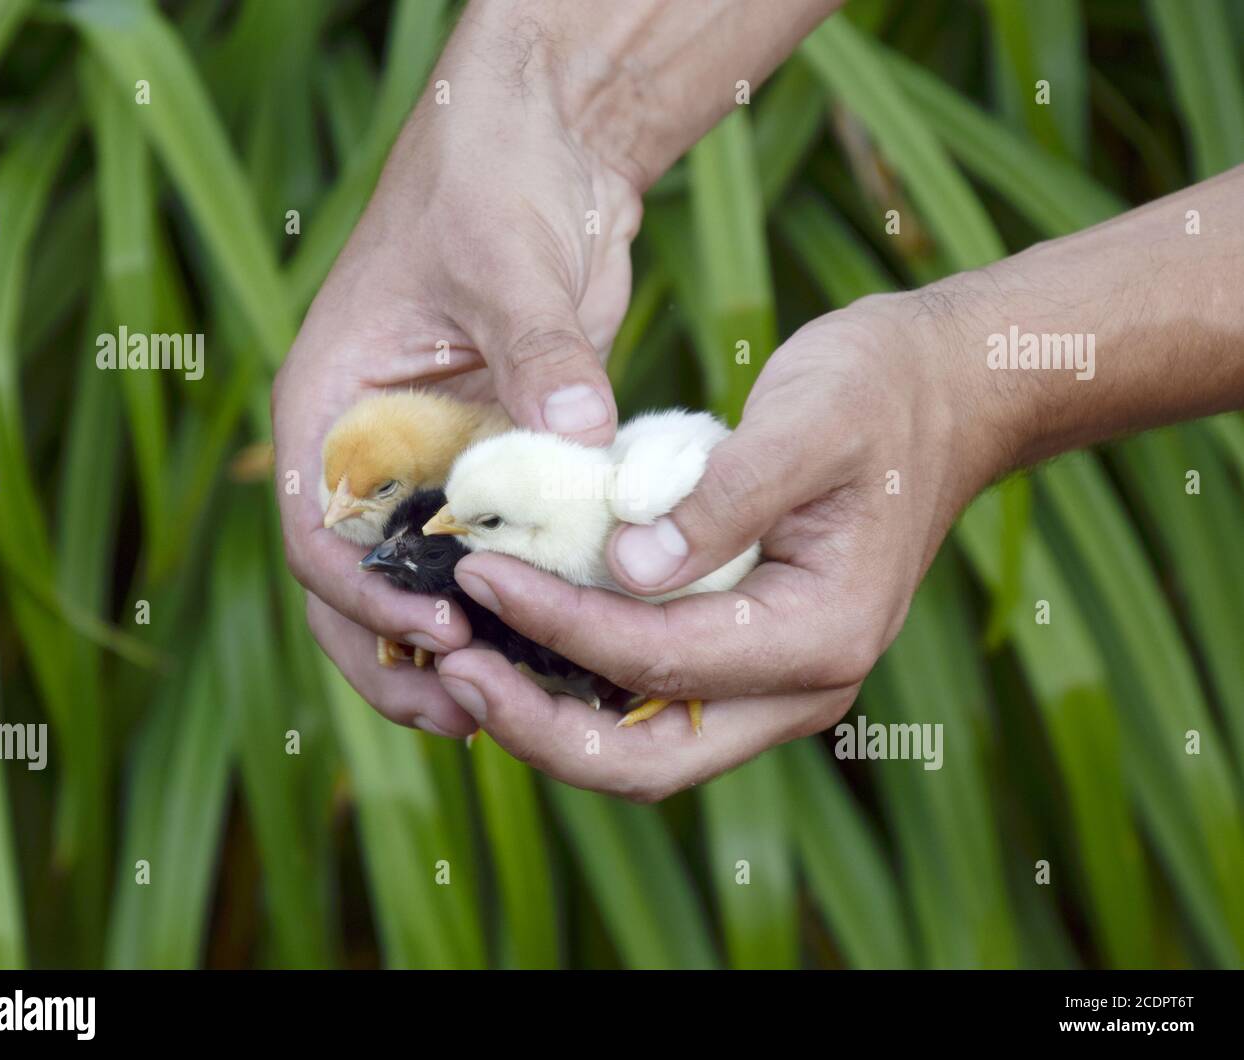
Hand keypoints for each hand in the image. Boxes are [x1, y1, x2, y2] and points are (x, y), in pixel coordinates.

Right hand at [272, 29, 641, 736]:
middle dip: (398, 656)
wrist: (538, 147)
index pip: (320, 531)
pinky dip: (510, 597)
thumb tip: (584, 443)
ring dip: (449, 648)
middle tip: (469, 713)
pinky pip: (487, 549)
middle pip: (352, 585)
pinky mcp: (487, 460)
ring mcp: (426, 460)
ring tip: (505, 707)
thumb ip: (541, 356)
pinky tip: (555, 643)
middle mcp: (367, 446)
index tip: (445, 631)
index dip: (370, 597)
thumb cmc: (491, 182)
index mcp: (329, 406)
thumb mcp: (507, 263)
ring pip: (416, 583)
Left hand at [438, 293, 988, 798]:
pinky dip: (580, 686)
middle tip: (450, 670)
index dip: (559, 625)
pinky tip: (519, 643)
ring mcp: (775, 681)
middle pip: (647, 759)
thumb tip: (626, 569)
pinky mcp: (748, 654)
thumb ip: (722, 500)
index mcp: (823, 635)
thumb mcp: (806, 423)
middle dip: (540, 726)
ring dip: (550, 717)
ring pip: (642, 746)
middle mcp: (802, 684)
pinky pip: (650, 702)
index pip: (659, 661)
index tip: (481, 575)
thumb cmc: (879, 392)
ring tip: (463, 665)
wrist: (944, 392)